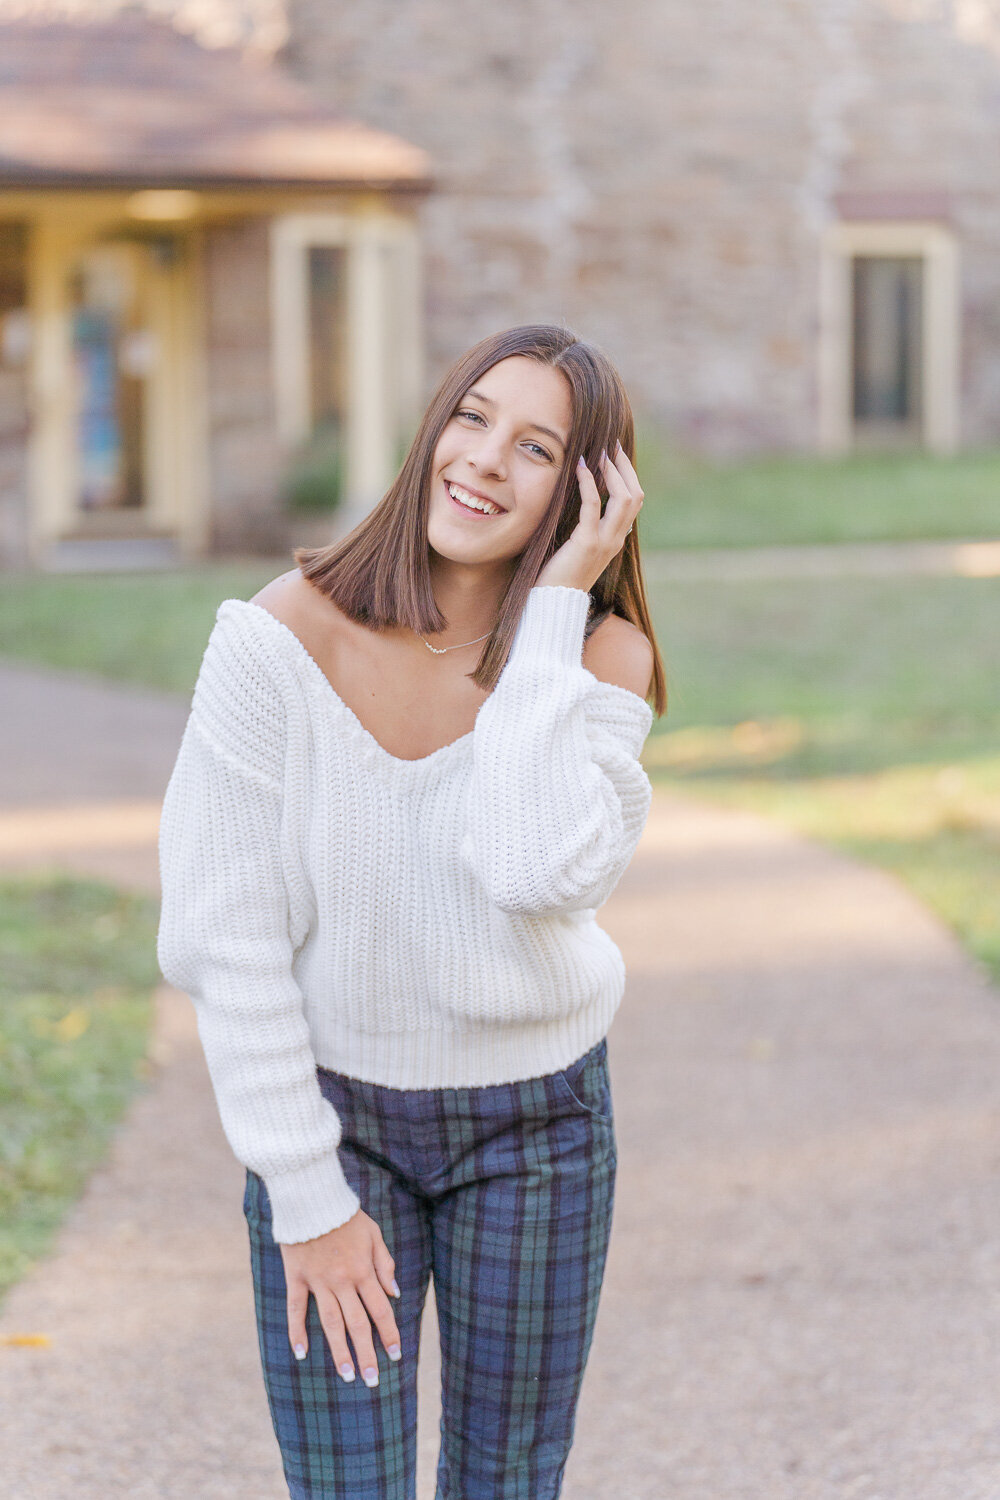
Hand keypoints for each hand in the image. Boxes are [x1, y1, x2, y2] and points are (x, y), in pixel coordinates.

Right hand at [280, 1207, 401, 1386]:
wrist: (312, 1198)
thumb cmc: (347, 1216)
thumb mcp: (374, 1234)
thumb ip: (384, 1264)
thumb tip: (395, 1293)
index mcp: (363, 1271)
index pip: (380, 1310)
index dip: (389, 1334)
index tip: (395, 1356)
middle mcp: (342, 1281)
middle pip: (357, 1324)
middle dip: (366, 1354)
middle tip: (371, 1380)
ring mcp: (318, 1282)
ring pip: (330, 1324)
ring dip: (339, 1352)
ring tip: (347, 1375)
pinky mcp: (297, 1278)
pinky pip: (296, 1309)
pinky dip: (297, 1332)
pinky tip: (301, 1354)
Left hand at [535, 441, 643, 593]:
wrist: (554, 603)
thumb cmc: (559, 575)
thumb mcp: (579, 548)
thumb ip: (588, 528)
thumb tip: (586, 503)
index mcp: (616, 539)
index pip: (634, 502)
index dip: (628, 475)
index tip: (615, 454)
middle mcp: (616, 540)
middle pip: (635, 495)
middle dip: (624, 467)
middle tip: (611, 444)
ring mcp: (604, 542)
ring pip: (623, 498)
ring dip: (612, 471)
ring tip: (599, 452)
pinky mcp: (587, 543)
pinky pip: (593, 506)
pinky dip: (588, 483)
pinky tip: (580, 467)